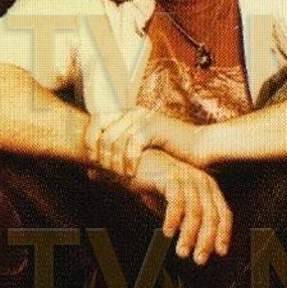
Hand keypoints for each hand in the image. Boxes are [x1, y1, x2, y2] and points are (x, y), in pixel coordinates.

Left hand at [83, 107, 199, 175]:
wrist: (199, 147)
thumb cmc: (168, 153)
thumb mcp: (137, 153)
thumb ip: (113, 159)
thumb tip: (87, 172)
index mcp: (127, 114)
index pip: (95, 120)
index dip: (88, 140)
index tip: (92, 160)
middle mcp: (132, 112)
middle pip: (101, 131)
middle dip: (100, 154)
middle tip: (106, 171)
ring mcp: (143, 118)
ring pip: (114, 140)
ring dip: (113, 161)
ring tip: (119, 175)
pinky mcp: (153, 127)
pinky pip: (131, 145)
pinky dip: (128, 161)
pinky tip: (131, 173)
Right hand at [97, 148, 230, 264]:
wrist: (134, 160)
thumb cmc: (154, 181)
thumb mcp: (173, 201)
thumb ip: (184, 217)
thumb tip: (191, 241)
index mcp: (207, 186)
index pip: (223, 213)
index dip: (223, 234)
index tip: (220, 253)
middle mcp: (202, 181)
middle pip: (211, 216)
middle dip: (206, 240)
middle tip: (199, 260)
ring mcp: (187, 178)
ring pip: (195, 213)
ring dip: (188, 235)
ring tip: (181, 252)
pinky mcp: (171, 177)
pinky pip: (177, 203)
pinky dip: (173, 220)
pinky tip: (167, 233)